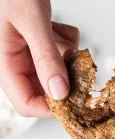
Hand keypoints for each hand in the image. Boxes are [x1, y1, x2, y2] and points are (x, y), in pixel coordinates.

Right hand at [0, 0, 79, 117]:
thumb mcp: (31, 20)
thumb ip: (45, 56)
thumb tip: (59, 92)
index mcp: (6, 64)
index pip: (27, 104)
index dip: (50, 108)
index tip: (74, 100)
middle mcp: (18, 64)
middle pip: (47, 89)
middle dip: (64, 74)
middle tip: (70, 57)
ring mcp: (31, 56)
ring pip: (58, 71)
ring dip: (65, 54)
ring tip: (57, 32)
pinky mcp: (41, 48)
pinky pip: (61, 55)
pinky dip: (66, 43)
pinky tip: (58, 28)